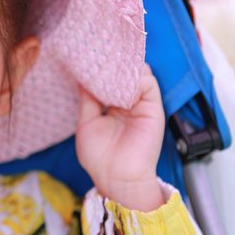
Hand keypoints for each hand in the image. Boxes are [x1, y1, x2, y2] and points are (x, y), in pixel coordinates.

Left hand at [76, 64, 165, 210]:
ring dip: (122, 69)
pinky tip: (120, 81)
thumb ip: (87, 100)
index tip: (85, 58)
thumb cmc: (100, 158)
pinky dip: (135, 77)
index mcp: (111, 107)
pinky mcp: (152, 108)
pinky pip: (149, 83)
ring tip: (107, 68)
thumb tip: (81, 78)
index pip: (107, 80)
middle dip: (110, 64)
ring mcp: (140, 104)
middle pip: (122, 74)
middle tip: (96, 56)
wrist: (117, 178)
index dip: (98, 69)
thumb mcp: (86, 123)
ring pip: (137, 74)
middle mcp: (126, 103)